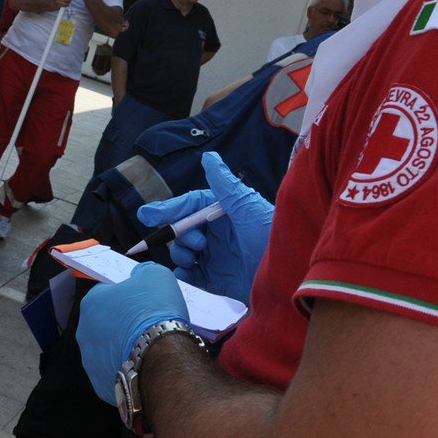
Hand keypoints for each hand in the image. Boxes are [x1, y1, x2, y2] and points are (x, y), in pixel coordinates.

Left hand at [76, 262, 187, 404]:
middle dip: (122, 324)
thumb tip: (141, 273)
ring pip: (107, 351)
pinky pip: (114, 373)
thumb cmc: (156, 314)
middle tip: (146, 326)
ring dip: (122, 348)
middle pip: (104, 323)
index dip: (126, 296)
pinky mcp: (101, 385)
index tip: (142, 303)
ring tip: (147, 349)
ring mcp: (90, 361)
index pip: (106, 293)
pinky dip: (126, 370)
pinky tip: (143, 367)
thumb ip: (144, 271)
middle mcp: (84, 332)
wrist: (163, 359)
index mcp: (92, 303)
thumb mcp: (156, 276)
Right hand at [137, 152, 273, 303]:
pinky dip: (183, 275)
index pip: (191, 206)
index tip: (147, 215)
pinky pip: (191, 276)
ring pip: (183, 252)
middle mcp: (219, 234)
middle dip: (179, 234)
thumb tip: (209, 157)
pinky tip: (188, 274)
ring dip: (180, 254)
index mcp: (225, 213)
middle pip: (183, 229)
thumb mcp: (247, 207)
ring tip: (192, 260)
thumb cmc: (272, 237)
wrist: (290, 279)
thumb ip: (224, 184)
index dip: (169, 208)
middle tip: (197, 244)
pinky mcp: (218, 281)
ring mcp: (217, 258)